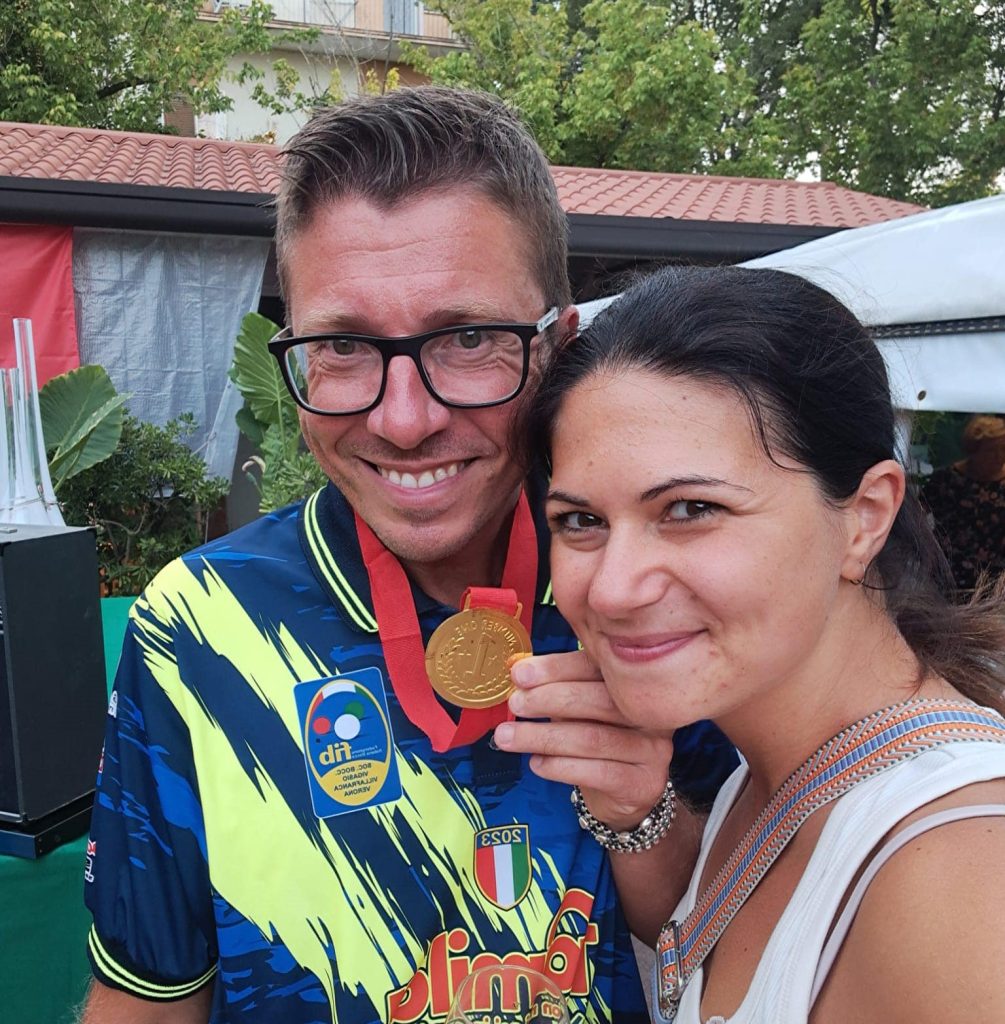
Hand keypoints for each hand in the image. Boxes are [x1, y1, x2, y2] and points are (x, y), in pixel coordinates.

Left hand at [492, 648, 672, 830]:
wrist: (623, 797)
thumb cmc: (596, 742)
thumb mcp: (576, 711)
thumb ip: (553, 690)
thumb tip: (516, 670)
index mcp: (632, 683)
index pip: (596, 667)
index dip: (556, 668)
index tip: (519, 673)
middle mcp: (649, 713)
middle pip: (599, 700)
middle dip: (548, 699)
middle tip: (515, 704)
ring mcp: (652, 749)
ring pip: (592, 739)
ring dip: (543, 737)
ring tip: (508, 738)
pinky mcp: (642, 784)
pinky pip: (598, 772)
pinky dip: (560, 767)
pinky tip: (537, 764)